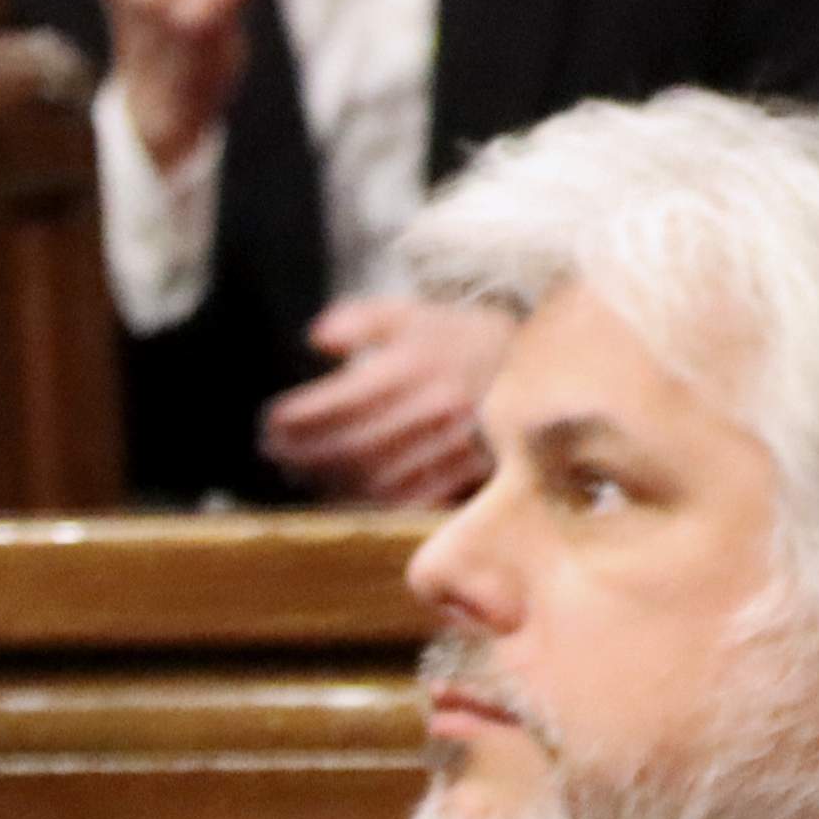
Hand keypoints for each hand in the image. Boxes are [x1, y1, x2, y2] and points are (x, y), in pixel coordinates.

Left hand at [260, 296, 512, 504]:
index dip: (297, 418)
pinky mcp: (473, 472)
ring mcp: (455, 443)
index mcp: (416, 364)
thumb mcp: (418, 314)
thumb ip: (363, 319)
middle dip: (306, 455)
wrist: (547, 364)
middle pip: (351, 445)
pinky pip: (414, 498)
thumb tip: (316, 337)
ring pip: (377, 477)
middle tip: (276, 456)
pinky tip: (352, 496)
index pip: (339, 400)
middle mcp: (434, 405)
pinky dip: (375, 503)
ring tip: (305, 476)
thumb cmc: (467, 339)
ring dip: (333, 483)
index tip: (271, 423)